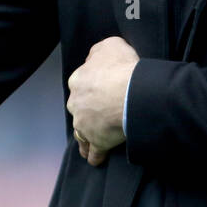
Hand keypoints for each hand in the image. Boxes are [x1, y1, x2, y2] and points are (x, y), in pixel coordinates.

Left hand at [67, 36, 138, 165]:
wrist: (130, 93)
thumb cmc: (122, 68)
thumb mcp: (110, 46)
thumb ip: (98, 53)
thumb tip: (92, 59)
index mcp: (78, 80)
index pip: (80, 84)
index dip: (90, 88)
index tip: (98, 92)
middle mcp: (76, 103)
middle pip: (79, 109)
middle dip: (85, 113)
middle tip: (97, 116)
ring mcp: (84, 124)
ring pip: (81, 132)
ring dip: (85, 137)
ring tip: (89, 143)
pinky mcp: (96, 141)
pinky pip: (93, 151)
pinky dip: (94, 156)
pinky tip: (95, 160)